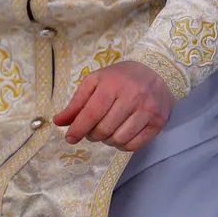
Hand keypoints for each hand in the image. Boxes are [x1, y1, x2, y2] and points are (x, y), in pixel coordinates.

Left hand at [53, 61, 173, 151]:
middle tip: (91, 130)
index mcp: (113, 85)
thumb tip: (58, 122)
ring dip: (106, 141)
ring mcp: (148, 111)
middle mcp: (133, 97)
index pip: (92, 114)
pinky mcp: (159, 122)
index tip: (70, 138)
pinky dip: (122, 146)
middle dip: (92, 135)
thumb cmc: (120, 77)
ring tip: (105, 131)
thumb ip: (76, 103)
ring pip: (119, 139)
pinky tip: (119, 136)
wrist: (156, 71)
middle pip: (104, 129)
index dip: (78, 129)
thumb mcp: (94, 82)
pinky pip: (134, 145)